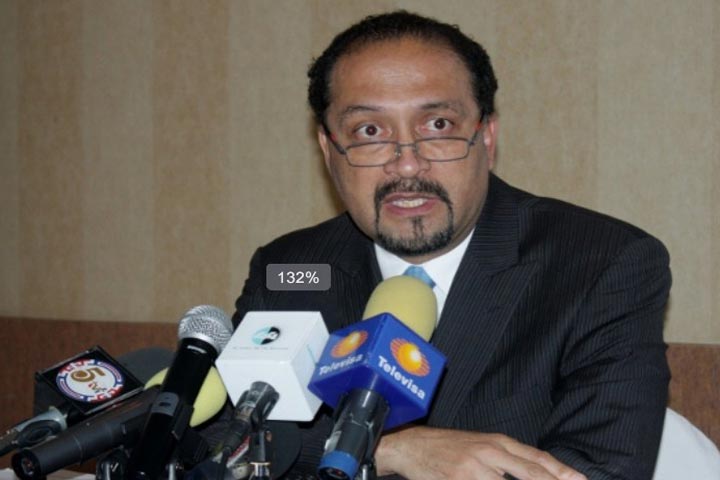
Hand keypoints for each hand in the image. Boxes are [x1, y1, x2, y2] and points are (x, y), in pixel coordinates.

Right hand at [375, 426, 586, 479]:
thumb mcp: (481, 445)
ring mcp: (474, 469)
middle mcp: (490, 453)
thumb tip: (538, 471)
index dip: (561, 472)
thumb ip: (508, 458)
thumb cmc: (449, 447)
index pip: (537, 459)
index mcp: (497, 442)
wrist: (412, 446)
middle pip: (532, 473)